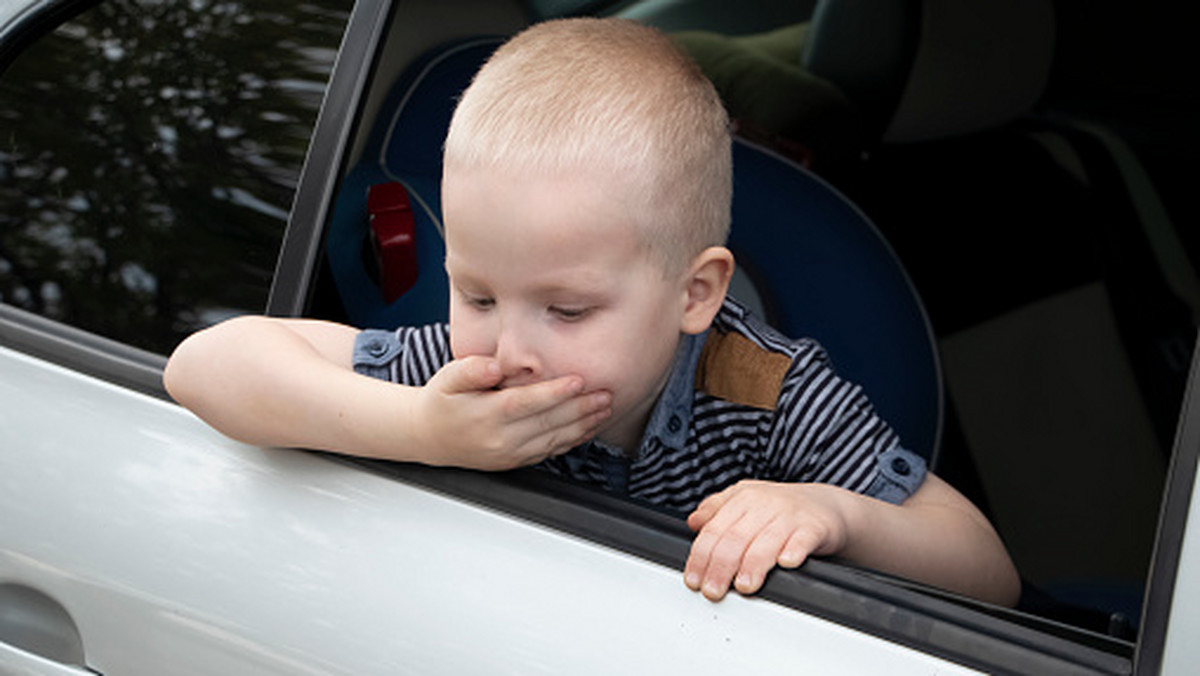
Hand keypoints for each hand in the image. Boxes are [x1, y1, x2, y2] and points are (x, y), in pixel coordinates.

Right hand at [412, 356, 610, 469]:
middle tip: (606, 393)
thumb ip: (471, 369)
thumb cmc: (441, 402)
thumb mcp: (447, 378)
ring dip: (584, 425)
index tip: (579, 380)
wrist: (428, 437)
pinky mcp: (515, 461)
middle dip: (581, 408)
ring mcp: (510, 453)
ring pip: (554, 439)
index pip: (527, 403)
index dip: (555, 392)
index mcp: (486, 414)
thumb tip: (495, 366)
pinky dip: (572, 440)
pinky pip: (549, 451)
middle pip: (548, 422)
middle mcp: (500, 438)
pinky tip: (588, 427)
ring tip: (605, 408)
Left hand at [683, 480, 855, 600]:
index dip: (701, 556)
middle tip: (713, 590)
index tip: (694, 579)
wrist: (826, 505)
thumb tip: (694, 522)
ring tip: (744, 586)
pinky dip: (793, 550)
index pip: (715, 529)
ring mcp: (790, 515)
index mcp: (743, 498)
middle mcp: (765, 504)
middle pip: (736, 538)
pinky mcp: (814, 526)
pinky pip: (802, 539)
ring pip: (766, 541)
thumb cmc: (781, 508)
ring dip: (753, 565)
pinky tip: (785, 563)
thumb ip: (717, 509)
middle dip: (721, 567)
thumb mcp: (746, 500)